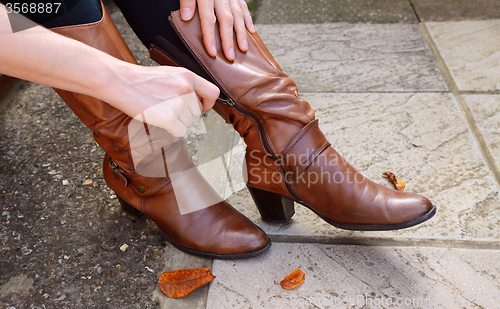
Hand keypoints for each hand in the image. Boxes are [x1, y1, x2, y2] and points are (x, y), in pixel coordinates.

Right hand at [104, 64, 218, 136]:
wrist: (120, 81)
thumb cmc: (142, 80)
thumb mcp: (170, 74)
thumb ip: (186, 84)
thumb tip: (199, 100)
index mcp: (188, 76)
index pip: (213, 93)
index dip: (208, 103)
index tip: (201, 106)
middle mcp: (186, 89)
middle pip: (197, 112)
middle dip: (185, 114)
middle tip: (167, 107)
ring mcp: (178, 103)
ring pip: (188, 123)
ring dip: (177, 122)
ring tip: (160, 110)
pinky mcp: (169, 117)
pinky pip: (180, 132)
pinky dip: (171, 130)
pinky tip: (159, 120)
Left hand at [179, 0, 255, 60]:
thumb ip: (187, 0)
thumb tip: (186, 17)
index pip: (208, 19)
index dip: (210, 37)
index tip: (212, 52)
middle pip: (226, 20)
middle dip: (228, 40)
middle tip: (230, 57)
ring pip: (238, 15)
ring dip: (241, 33)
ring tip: (243, 48)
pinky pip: (243, 6)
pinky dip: (248, 19)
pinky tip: (251, 30)